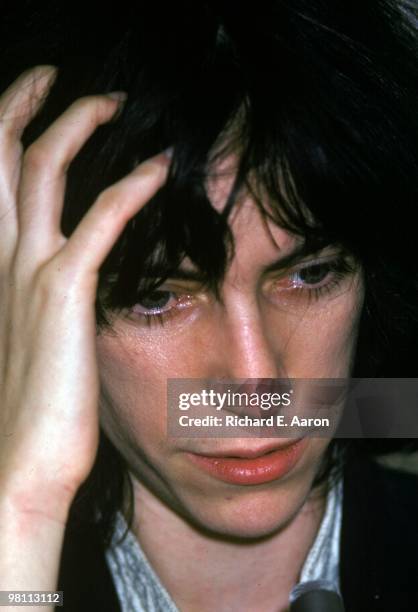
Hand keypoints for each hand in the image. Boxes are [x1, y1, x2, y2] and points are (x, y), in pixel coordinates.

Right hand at [0, 66, 168, 523]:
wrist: (19, 466)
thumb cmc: (30, 411)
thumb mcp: (28, 340)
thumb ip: (40, 301)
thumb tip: (67, 280)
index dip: (6, 134)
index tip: (34, 108)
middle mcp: (1, 259)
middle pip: (0, 157)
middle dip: (24, 105)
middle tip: (55, 76)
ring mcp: (29, 273)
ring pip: (43, 171)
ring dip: (77, 125)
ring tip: (113, 101)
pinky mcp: (64, 294)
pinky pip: (100, 221)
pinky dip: (129, 188)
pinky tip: (159, 168)